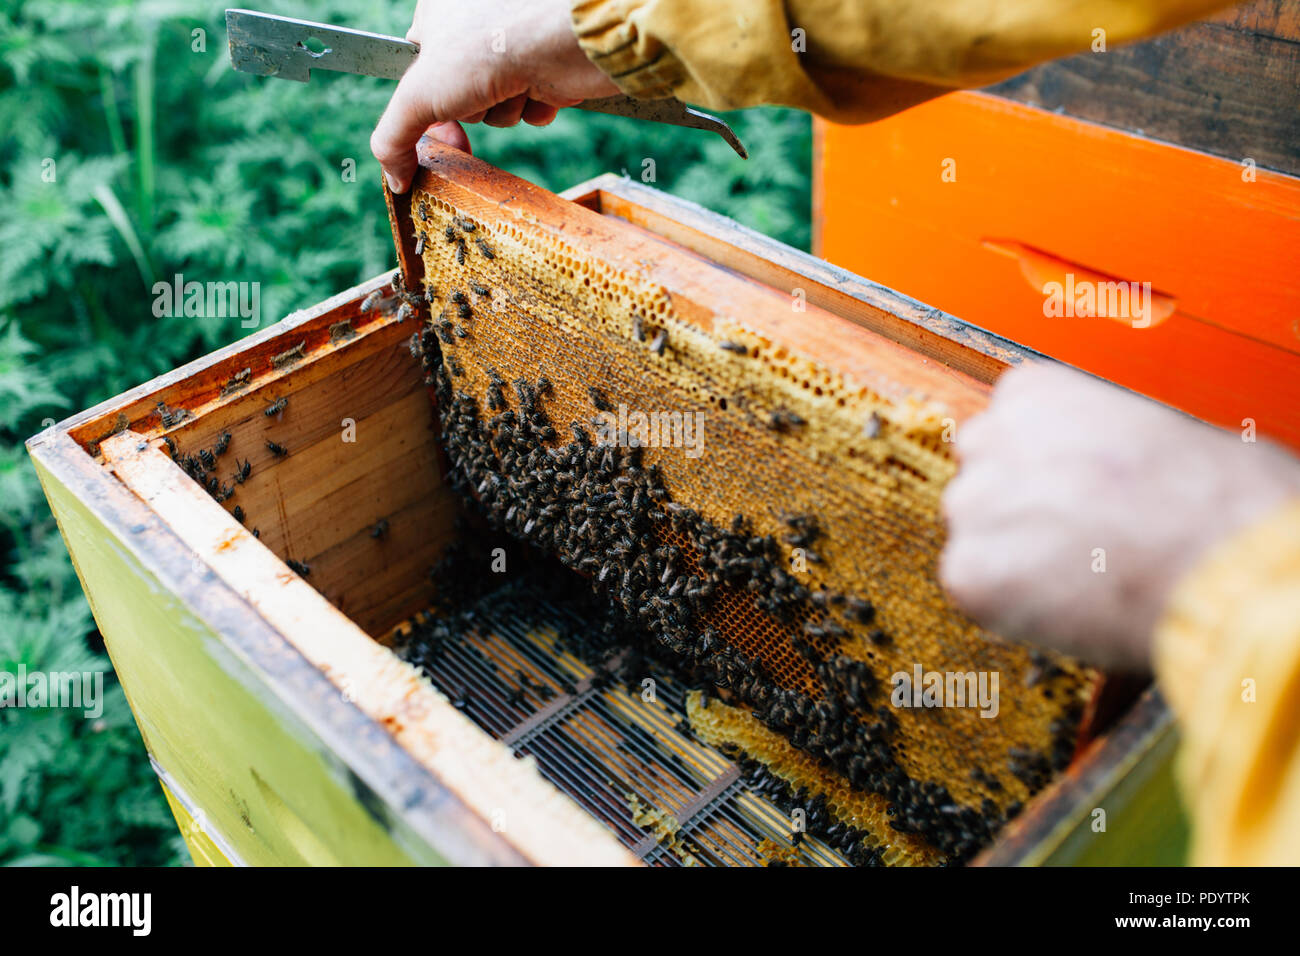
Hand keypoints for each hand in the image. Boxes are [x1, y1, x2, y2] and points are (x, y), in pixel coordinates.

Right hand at [370, 0, 618, 191]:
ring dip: (506, 110)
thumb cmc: (487, 49)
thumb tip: (394, 180)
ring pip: (497, 108)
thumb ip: (393, 139)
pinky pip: (532, 108)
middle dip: (473, 108)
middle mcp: (476, 28)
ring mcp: (514, 48)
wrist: (563, 40)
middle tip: (479, 97)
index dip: (427, 108)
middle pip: (460, 99)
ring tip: (515, 85)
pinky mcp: (548, 68)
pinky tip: (541, 89)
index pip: (419, 75)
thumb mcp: (419, 94)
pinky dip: (535, 108)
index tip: (441, 132)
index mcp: (438, 17)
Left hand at [940, 363, 1299, 671]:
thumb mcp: (1153, 430)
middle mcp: (989, 440)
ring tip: (1081, 579)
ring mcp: (972, 506)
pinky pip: (976, 592)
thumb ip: (1095, 443)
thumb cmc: (1216, 496)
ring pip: (975, 540)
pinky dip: (1011, 608)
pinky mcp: (968, 571)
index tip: (1071, 499)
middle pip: (979, 486)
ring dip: (1012, 562)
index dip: (1040, 476)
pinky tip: (1065, 606)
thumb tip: (1097, 471)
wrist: (1224, 557)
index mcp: (1032, 394)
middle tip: (1072, 546)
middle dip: (1017, 516)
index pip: (1004, 436)